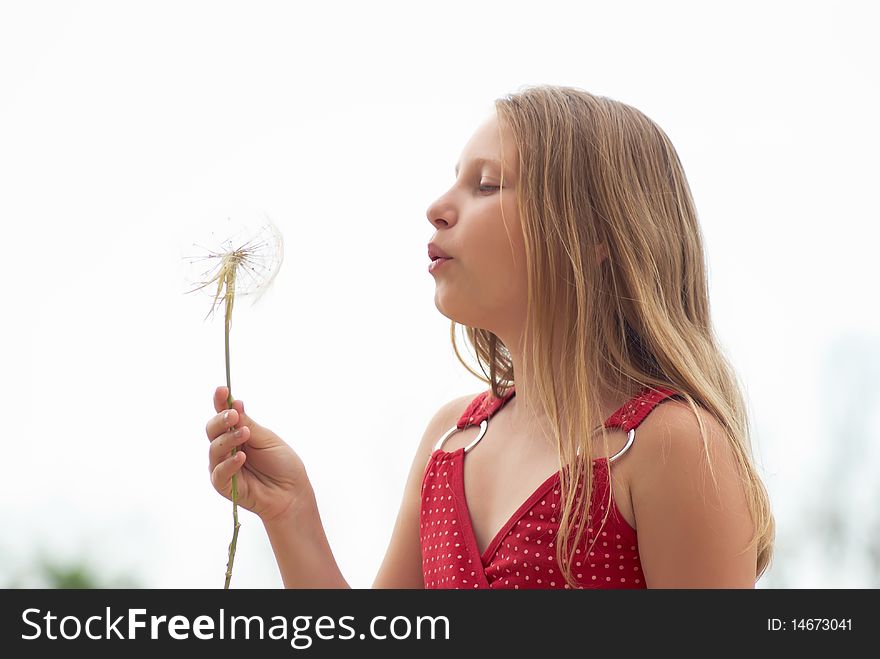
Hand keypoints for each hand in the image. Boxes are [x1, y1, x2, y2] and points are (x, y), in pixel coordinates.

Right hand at [206, 386, 311, 523]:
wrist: (291, 492)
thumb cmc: (282, 464)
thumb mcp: (267, 439)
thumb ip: (248, 424)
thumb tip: (235, 403)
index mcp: (238, 433)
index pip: (224, 415)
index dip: (220, 402)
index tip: (222, 390)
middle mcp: (227, 448)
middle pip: (212, 430)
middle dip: (221, 420)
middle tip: (233, 415)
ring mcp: (223, 466)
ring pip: (214, 448)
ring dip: (228, 439)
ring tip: (245, 434)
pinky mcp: (223, 485)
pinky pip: (219, 472)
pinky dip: (229, 463)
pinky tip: (241, 457)